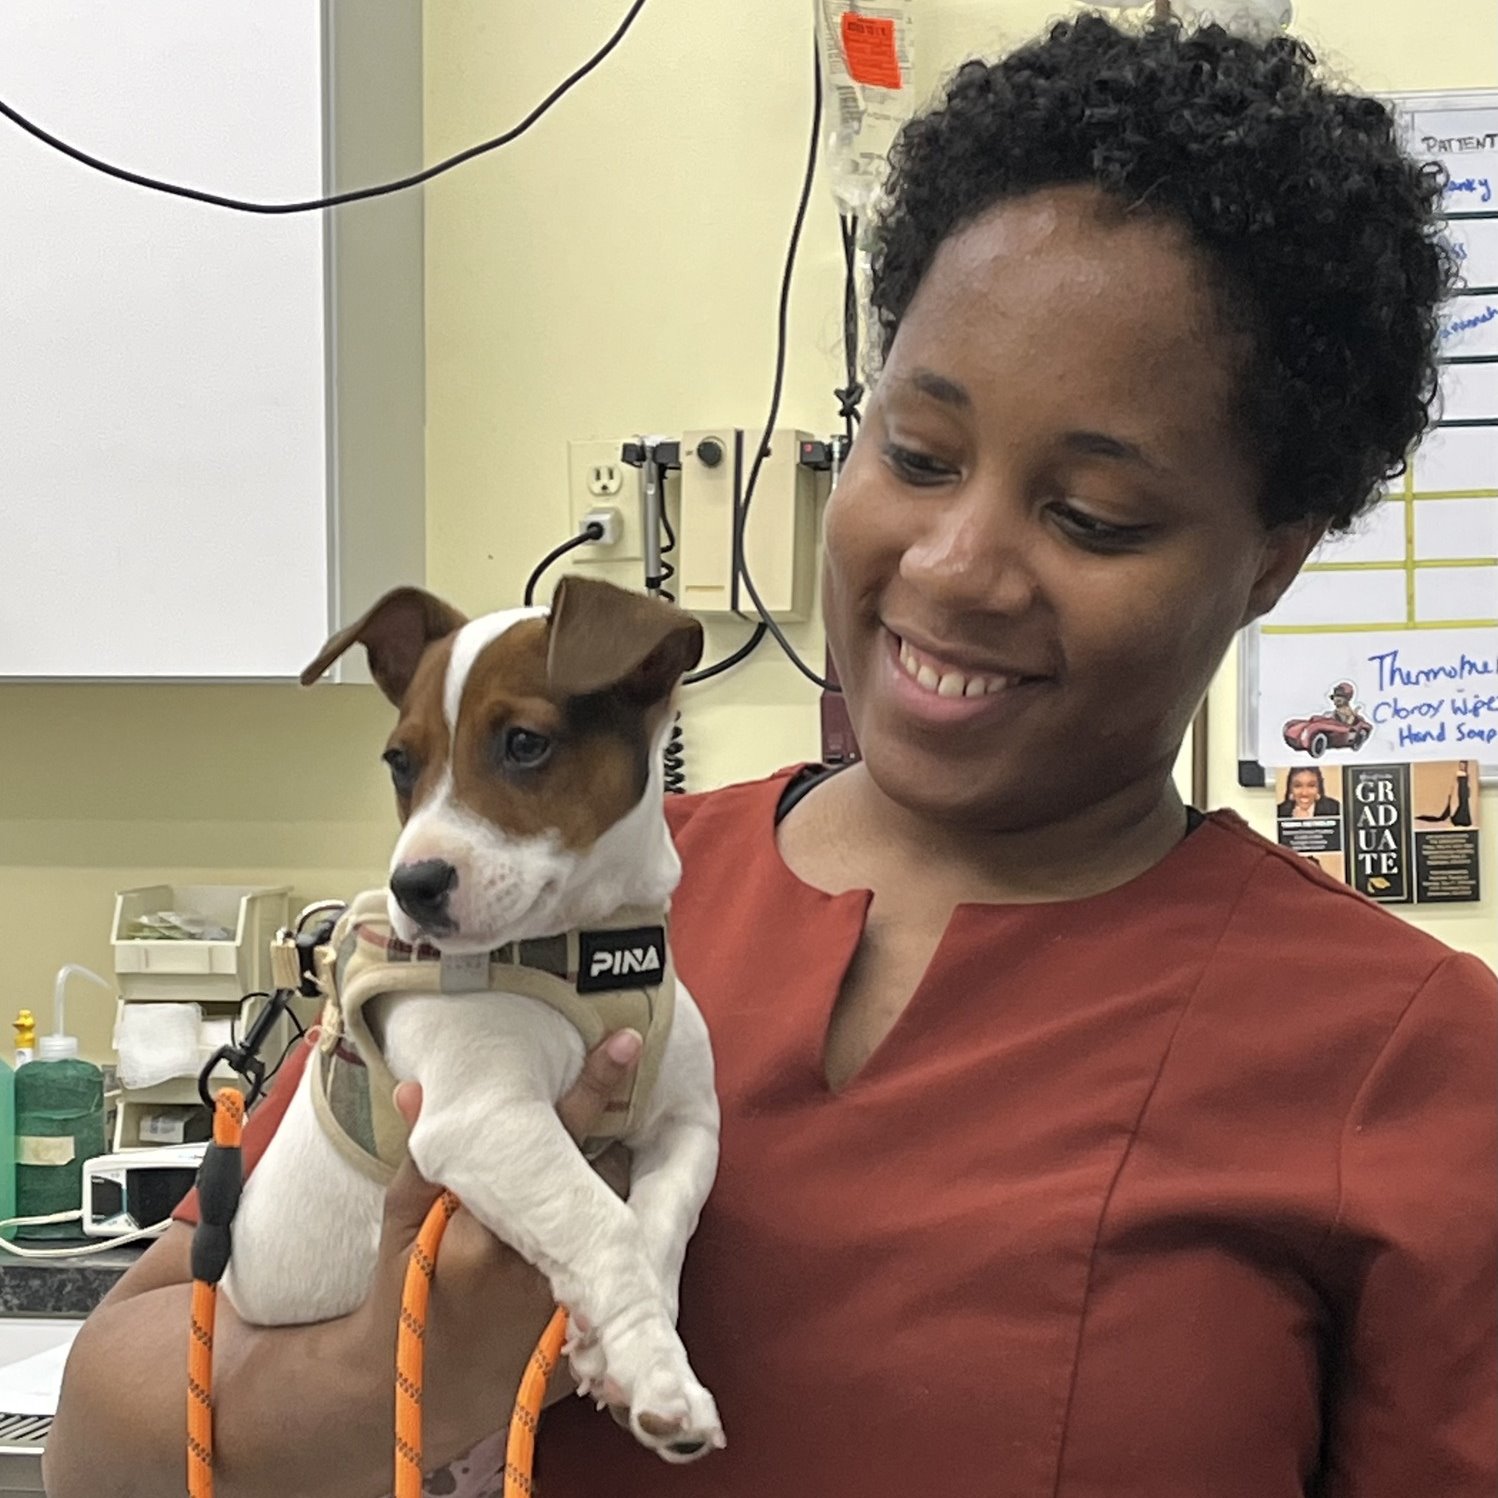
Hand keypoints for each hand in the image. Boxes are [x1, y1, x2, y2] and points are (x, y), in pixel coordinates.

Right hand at [351, 1031, 640, 1457]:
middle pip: (604, 1182)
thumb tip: (418, 1087)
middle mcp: (533, 1273)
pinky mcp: (589, 1345)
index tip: (625, 1042)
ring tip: (609, 1168)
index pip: (550, 1147)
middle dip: (614, 1143)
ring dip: (620, 1190)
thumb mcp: (400, 1224)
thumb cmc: (407, 1294)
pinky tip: (608, 1226)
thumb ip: (417, 1157)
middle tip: (623, 1104)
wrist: (421, 1393)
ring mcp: (566, 1315)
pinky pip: (627, 1275)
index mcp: (483, 1236)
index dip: (591, 1089)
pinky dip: (623, 1243)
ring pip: (623, 1223)